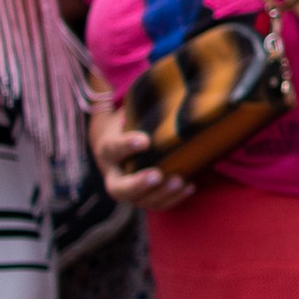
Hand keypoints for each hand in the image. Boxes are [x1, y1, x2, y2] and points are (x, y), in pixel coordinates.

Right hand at [90, 97, 192, 213]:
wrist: (119, 146)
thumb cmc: (130, 124)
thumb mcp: (130, 112)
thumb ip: (142, 108)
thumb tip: (168, 92)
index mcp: (108, 150)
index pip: (113, 149)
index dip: (127, 145)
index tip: (145, 141)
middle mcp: (114, 175)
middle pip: (119, 188)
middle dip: (138, 184)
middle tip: (157, 175)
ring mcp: (128, 190)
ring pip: (140, 201)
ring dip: (161, 194)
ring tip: (180, 180)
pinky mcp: (143, 198)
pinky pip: (157, 205)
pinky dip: (174, 200)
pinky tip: (190, 186)